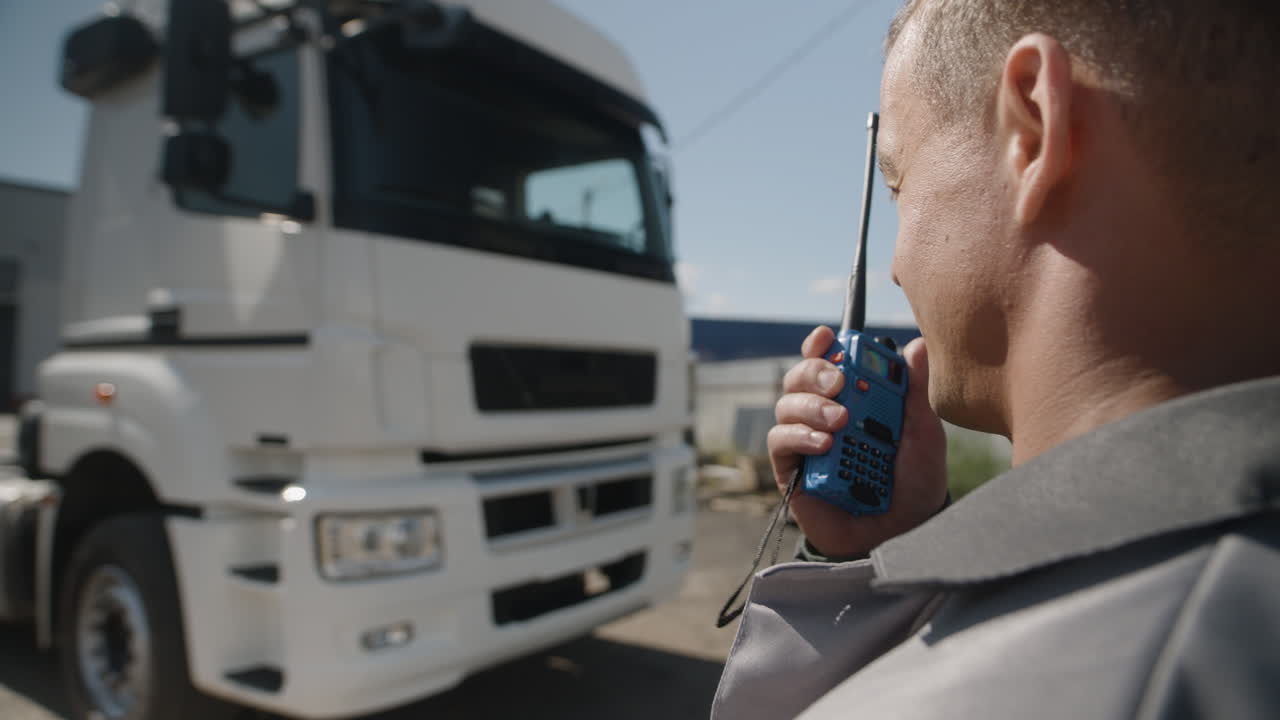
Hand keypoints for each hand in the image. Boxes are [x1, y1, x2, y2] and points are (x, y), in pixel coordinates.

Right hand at [768, 326, 947, 557]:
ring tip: (839, 421)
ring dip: (811, 406)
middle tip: (838, 381)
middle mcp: (823, 415)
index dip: (820, 346)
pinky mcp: (792, 470)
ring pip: (786, 406)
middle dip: (814, 372)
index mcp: (854, 399)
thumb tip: (916, 345)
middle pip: (800, 377)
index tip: (826, 337)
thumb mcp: (923, 433)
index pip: (827, 362)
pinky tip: (824, 444)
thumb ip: (915, 392)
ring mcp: (805, 442)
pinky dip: (799, 437)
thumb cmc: (914, 481)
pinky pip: (780, 441)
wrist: (905, 531)